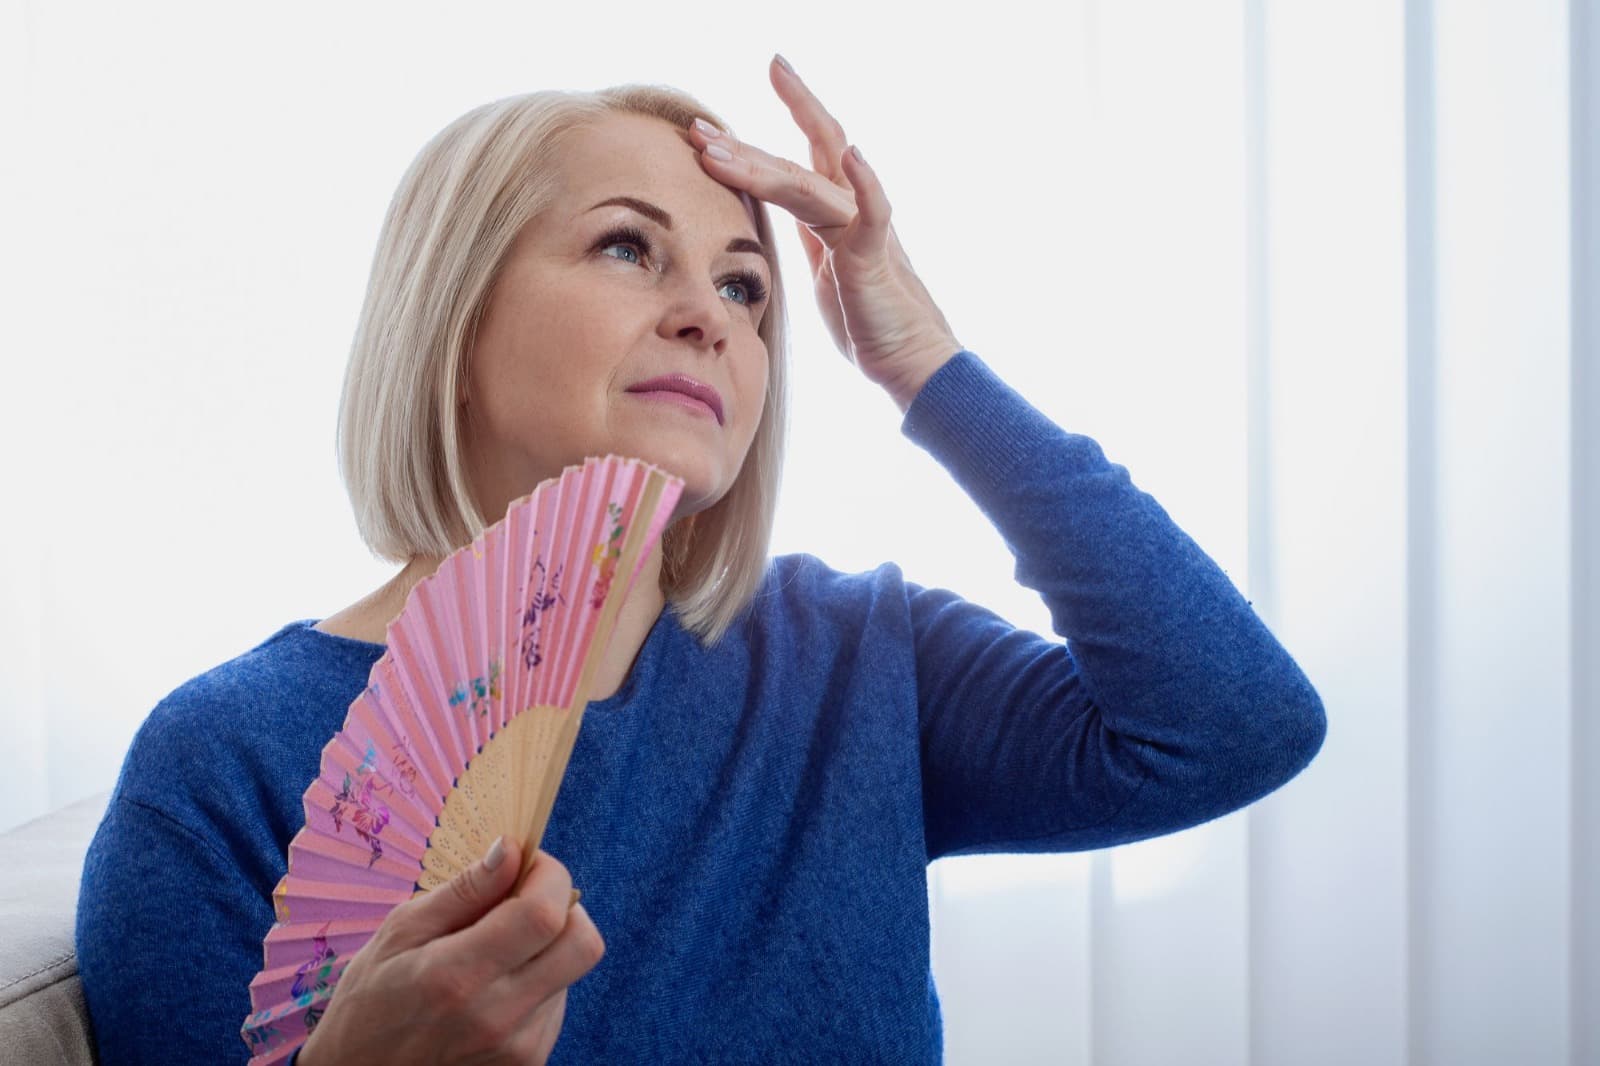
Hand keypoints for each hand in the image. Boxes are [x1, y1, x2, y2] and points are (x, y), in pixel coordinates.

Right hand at [297, 838, 601, 1065]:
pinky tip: (493, 990)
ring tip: (492, 956)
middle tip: (524, 901)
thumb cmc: (368, 1004)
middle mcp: (498, 1017)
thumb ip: (463, 891)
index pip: (546, 914)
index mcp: (458, 976)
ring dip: (545, 949)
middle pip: (583, 945)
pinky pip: (556, 1005)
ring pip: (571, 973)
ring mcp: (519, 1049)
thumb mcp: (399, 934)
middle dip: (565, 908)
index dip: (549, 876)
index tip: (528, 863)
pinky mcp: (528, 1065)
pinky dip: (537, 984)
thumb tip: (512, 849)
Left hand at [689, 54, 962, 412]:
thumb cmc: (868, 320)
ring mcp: (863, 229)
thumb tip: (785, 222)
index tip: (711, 125)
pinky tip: (854, 155)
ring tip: (719, 151)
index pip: (794, 163)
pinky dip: (867, 184)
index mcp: (832, 213)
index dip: (755, 141)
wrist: (907, 359)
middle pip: (796, 159)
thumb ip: (812, 237)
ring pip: (809, 185)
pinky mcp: (875, 257)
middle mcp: (848, 210)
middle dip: (744, 143)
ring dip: (761, 166)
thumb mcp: (825, 270)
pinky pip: (874, 215)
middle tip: (696, 126)